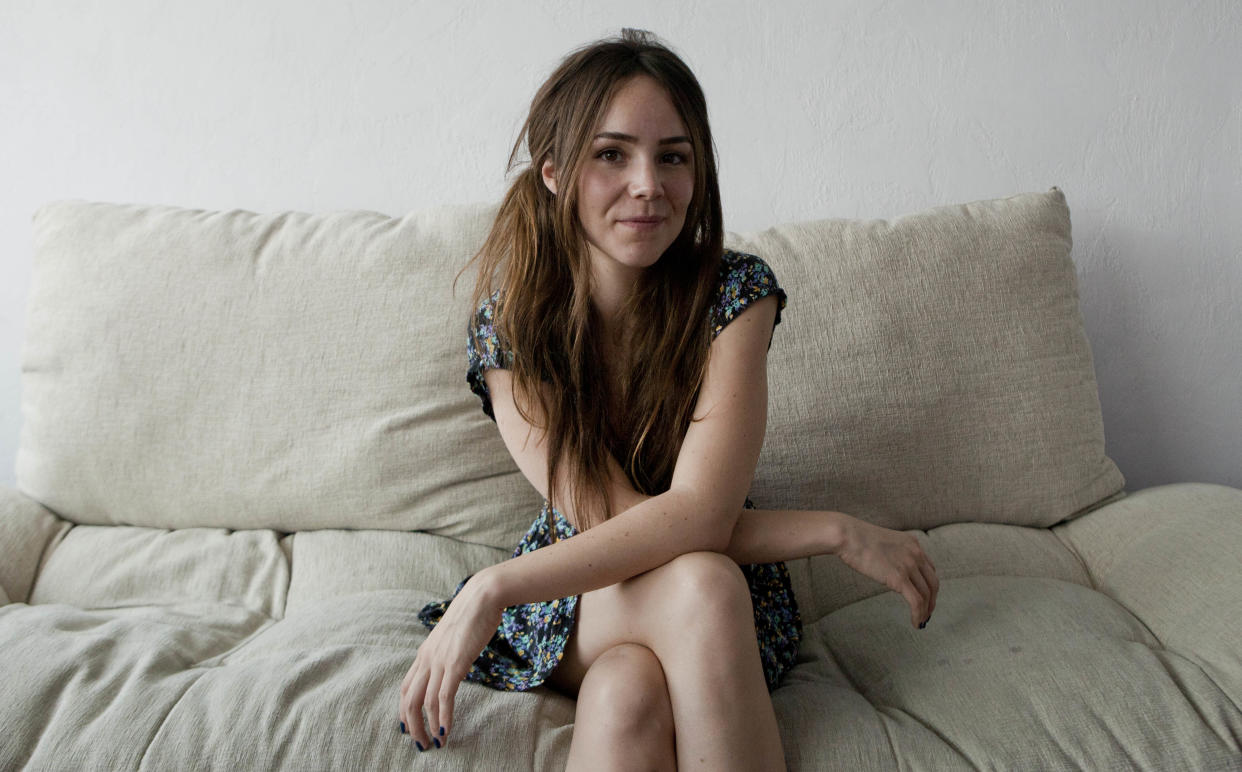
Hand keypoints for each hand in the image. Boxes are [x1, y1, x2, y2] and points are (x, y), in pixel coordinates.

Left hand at [398, 572, 502, 750]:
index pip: (406, 687)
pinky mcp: (455, 664)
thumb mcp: (454, 636)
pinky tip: (446, 731)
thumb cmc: (473, 613)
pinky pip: (444, 697)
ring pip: (424, 703)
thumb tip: (454, 662)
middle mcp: (427, 659)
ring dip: (428, 727)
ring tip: (435, 744)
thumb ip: (449, 651)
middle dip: (412, 725)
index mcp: (425, 652)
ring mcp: (439, 661)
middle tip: (420, 744)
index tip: (409, 727)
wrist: (482, 597)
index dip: (404, 710)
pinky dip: (443, 717)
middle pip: (409, 699)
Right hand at [836, 516, 938, 628]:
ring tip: (920, 621)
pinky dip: (918, 615)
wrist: (849, 536)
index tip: (925, 597)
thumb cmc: (857, 539)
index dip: (929, 586)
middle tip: (927, 613)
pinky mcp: (899, 578)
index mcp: (913, 544)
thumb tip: (889, 568)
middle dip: (932, 601)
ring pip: (926, 595)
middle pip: (932, 583)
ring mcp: (909, 566)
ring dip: (925, 611)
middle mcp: (916, 554)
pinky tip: (915, 622)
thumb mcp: (884, 542)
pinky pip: (916, 602)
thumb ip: (893, 553)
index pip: (929, 569)